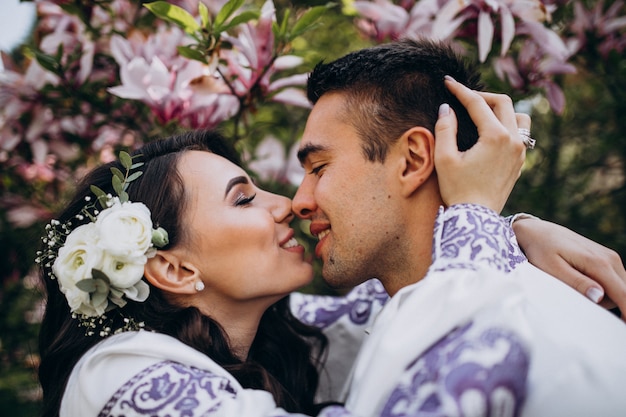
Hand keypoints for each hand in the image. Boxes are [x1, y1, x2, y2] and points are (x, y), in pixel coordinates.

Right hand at [434, 76, 528, 212]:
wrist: (476, 218)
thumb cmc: (458, 190)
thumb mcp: (444, 159)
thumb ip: (445, 129)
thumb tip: (447, 108)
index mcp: (495, 136)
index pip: (477, 103)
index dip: (461, 90)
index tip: (448, 82)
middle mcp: (513, 140)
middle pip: (503, 102)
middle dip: (482, 96)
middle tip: (463, 98)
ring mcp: (520, 152)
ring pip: (519, 116)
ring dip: (501, 109)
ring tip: (482, 113)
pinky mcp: (520, 162)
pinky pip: (520, 134)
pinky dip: (507, 125)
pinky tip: (491, 132)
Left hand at [514, 216, 625, 320]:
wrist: (538, 232)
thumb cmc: (541, 250)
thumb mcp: (553, 268)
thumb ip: (577, 283)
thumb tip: (600, 297)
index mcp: (598, 263)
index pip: (623, 294)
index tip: (625, 327)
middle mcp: (609, 259)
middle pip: (624, 293)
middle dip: (614, 305)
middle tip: (581, 302)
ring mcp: (609, 257)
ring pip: (620, 288)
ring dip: (606, 297)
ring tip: (575, 288)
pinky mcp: (606, 258)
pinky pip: (614, 281)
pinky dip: (604, 288)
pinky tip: (582, 283)